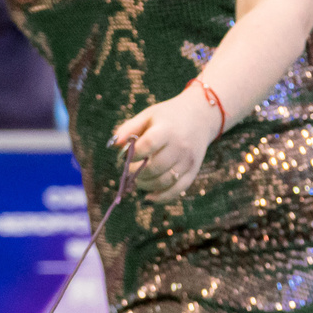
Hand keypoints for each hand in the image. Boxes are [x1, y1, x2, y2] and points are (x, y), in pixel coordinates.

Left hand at [112, 88, 219, 202]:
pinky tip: (148, 197)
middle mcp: (180, 146)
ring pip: (164, 181)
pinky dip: (161, 197)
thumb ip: (129, 129)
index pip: (148, 145)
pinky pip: (177, 190)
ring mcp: (188, 161)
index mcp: (167, 129)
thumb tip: (112, 145)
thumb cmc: (168, 116)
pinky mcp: (193, 172)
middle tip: (129, 170)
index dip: (133, 154)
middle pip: (155, 167)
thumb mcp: (148, 115)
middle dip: (136, 173)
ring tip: (137, 179)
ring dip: (145, 185)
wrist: (200, 116)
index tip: (125, 155)